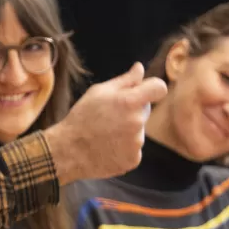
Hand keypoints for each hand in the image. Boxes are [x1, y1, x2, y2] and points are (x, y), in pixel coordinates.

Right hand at [44, 63, 168, 183]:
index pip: (159, 88)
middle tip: (110, 117)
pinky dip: (124, 148)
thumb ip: (125, 80)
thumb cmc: (82, 118)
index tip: (145, 91)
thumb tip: (140, 69)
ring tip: (105, 134)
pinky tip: (107, 147)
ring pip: (138, 131)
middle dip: (132, 111)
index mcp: (130, 102)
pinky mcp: (133, 160)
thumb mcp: (99, 92)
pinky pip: (134, 149)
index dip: (153, 88)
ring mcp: (136, 144)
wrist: (68, 151)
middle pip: (145, 111)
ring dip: (127, 131)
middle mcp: (137, 122)